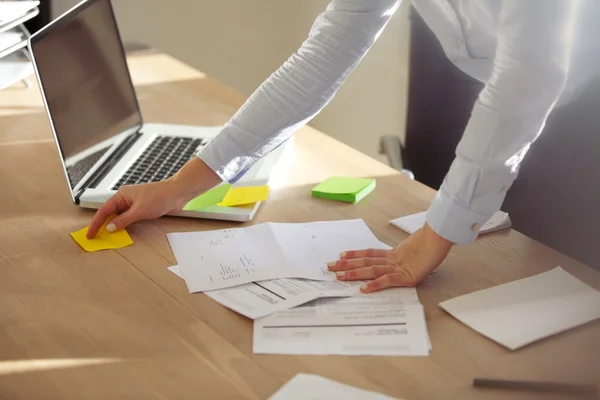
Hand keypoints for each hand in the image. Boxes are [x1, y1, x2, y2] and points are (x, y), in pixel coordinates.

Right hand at [86, 157, 220, 238]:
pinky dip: (125, 225)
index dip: (96, 223)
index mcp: (122, 195)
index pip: (104, 211)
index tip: (90, 234)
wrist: (177, 193)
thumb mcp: (139, 211)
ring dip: (115, 226)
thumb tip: (110, 228)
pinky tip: (123, 232)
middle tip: (96, 238)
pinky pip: (129, 218)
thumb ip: (124, 220)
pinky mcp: (142, 208)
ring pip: (120, 216)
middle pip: (110, 213)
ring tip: (107, 237)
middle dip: (103, 225)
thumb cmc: (159, 197)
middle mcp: (126, 199)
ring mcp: (134, 204)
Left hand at [327, 223, 452, 292]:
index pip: (370, 253)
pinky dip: (374, 285)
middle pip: (364, 261)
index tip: (341, 255)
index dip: (355, 254)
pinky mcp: (406, 277)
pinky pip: (386, 281)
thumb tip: (409, 256)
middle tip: (330, 267)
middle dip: (346, 264)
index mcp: (395, 253)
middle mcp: (392, 259)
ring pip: (370, 270)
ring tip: (338, 276)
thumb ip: (410, 253)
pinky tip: (363, 288)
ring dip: (353, 273)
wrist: (441, 237)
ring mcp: (398, 267)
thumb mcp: (419, 248)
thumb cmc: (434, 241)